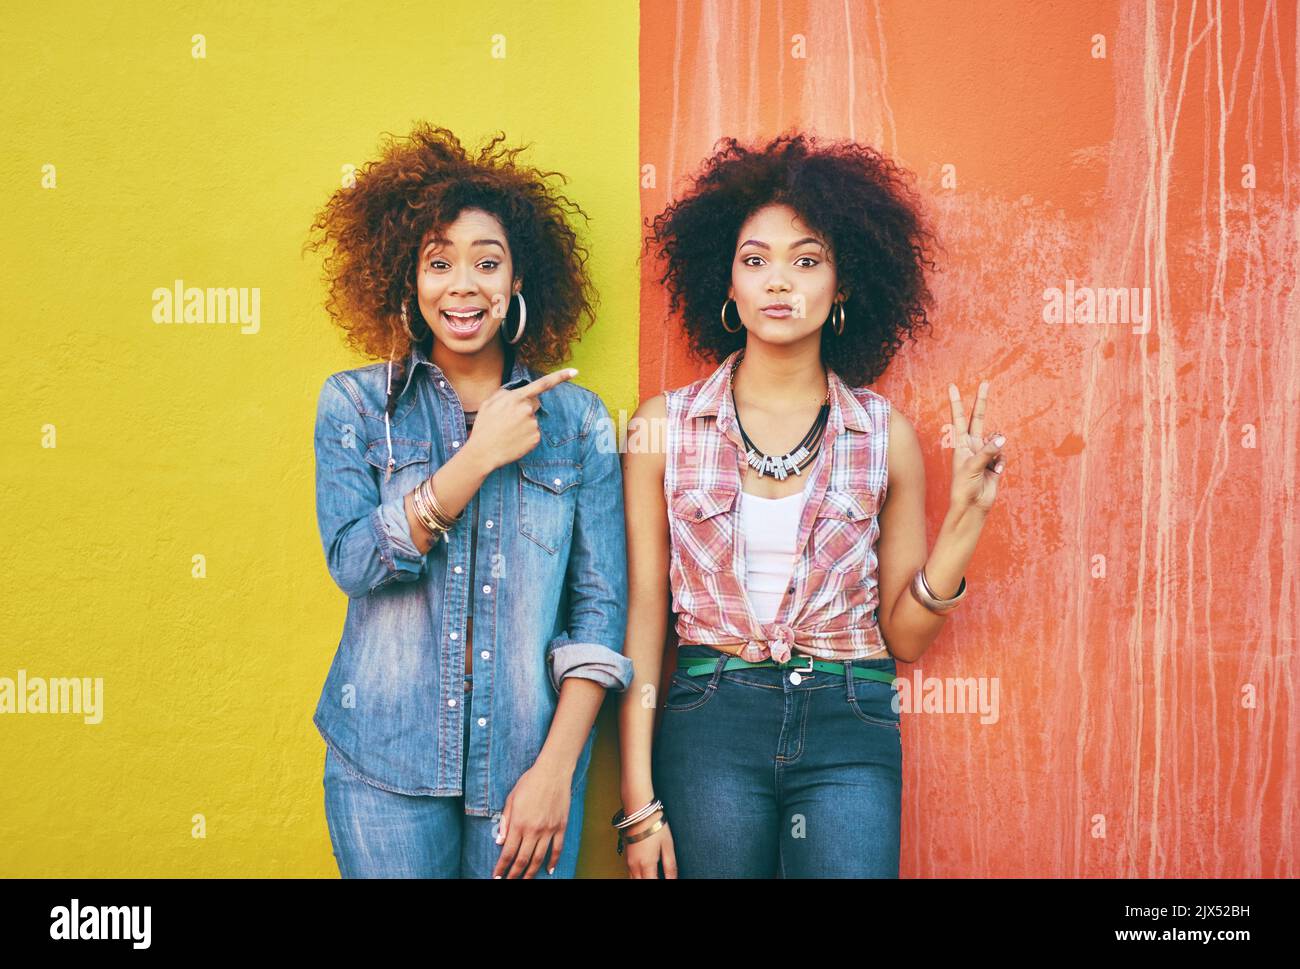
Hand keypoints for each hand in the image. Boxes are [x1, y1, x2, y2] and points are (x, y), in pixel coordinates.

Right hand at [463, 368, 577, 474]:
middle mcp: (527, 409)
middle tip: (507, 421)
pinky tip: (514, 440)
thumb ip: (505, 393)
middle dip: (525, 409)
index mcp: (516, 397)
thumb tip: (518, 393)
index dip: (560, 377)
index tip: (575, 372)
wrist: (483, 452)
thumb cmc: (484, 427)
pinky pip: (534, 433)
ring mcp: (533, 424)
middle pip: (534, 404)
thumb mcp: (488, 403)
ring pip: (533, 420)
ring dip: (523, 424)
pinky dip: (526, 436)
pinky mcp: (536, 438)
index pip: (543, 384)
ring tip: (508, 432)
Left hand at [492, 761, 571, 877]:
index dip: (502, 867)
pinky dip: (553, 861)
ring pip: (539, 858)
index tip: (497, 876)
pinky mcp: (561, 827)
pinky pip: (557, 849)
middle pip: (523, 860)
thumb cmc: (529, 782)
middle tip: (509, 882)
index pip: (508, 852)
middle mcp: (533, 830)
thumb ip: (505, 821)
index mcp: (518, 823)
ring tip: (526, 880)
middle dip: (514, 874)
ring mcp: (549, 830)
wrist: (553, 772)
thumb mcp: (511, 799)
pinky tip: (549, 870)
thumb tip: (500, 842)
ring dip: (531, 873)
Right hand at [623, 809, 676, 878]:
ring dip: (643, 880)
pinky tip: (646, 873)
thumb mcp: (668, 846)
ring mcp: (628, 861)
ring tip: (654, 875)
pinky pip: (630, 873)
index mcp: (646, 864)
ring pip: (633, 880)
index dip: (661, 885)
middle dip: (651, 882)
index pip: (652, 884)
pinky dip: (637, 877)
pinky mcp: (626, 856)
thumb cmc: (654, 824)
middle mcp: (635, 865)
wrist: (639, 810)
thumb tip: (673, 879)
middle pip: (641, 883)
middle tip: (659, 877)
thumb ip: (670, 866)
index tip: (667, 881)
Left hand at [947, 380, 1006, 514]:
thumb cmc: (964, 487)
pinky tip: (995, 472)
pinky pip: (1003, 455)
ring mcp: (984, 453)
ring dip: (997, 451)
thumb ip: (987, 450)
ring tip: (990, 466)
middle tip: (985, 383)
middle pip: (979, 419)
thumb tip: (1002, 437)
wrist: (972, 505)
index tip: (952, 386)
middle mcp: (972, 445)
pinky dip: (1001, 462)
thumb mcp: (973, 466)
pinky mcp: (995, 462)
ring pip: (997, 441)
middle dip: (982, 402)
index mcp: (960, 444)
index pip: (959, 419)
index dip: (956, 403)